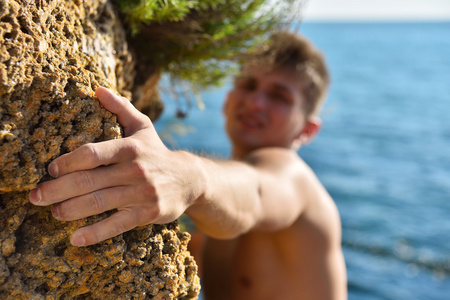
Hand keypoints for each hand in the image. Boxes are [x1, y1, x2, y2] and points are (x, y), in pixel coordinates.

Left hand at [29, 87, 197, 245]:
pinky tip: (75, 238)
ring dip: (71, 210)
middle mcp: (136, 169)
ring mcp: (143, 193)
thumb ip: (120, 108)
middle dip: (58, 190)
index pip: (92, 153)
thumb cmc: (157, 152)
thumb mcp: (143, 127)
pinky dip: (95, 233)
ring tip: (53, 213)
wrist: (189, 179)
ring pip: (99, 203)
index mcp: (131, 147)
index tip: (50, 170)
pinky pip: (117, 225)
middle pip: (89, 181)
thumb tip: (97, 89)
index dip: (67, 162)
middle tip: (37, 197)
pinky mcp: (148, 213)